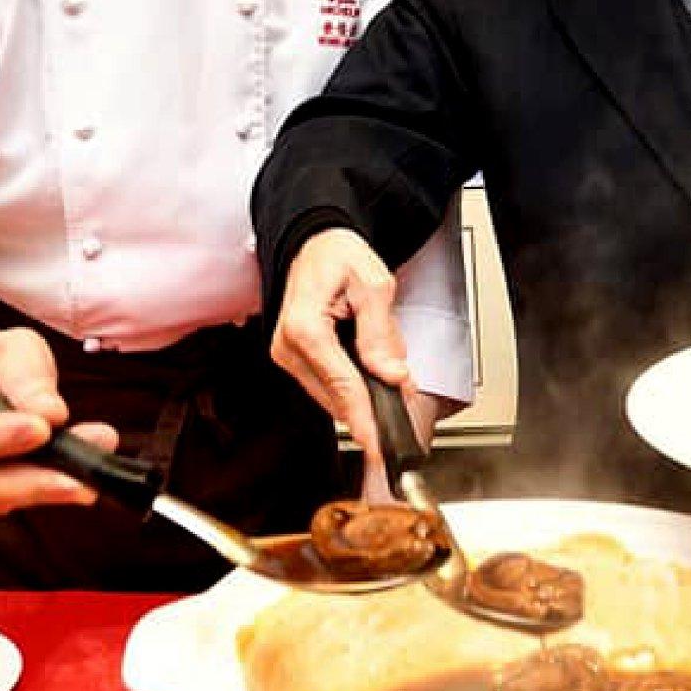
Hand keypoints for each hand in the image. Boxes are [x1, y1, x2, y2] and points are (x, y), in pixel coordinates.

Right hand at [269, 228, 413, 471]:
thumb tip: (392, 376)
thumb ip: (381, 334)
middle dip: (374, 398)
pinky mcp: (293, 361)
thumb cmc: (338, 256)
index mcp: (304, 327)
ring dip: (363, 389)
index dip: (367, 418)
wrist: (315, 244)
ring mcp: (287, 357)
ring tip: (381, 356)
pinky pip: (328, 386)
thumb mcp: (373, 285)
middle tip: (402, 378)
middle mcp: (288, 347)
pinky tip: (364, 360)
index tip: (380, 446)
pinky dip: (352, 382)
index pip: (343, 386)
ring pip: (333, 397)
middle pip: (337, 398)